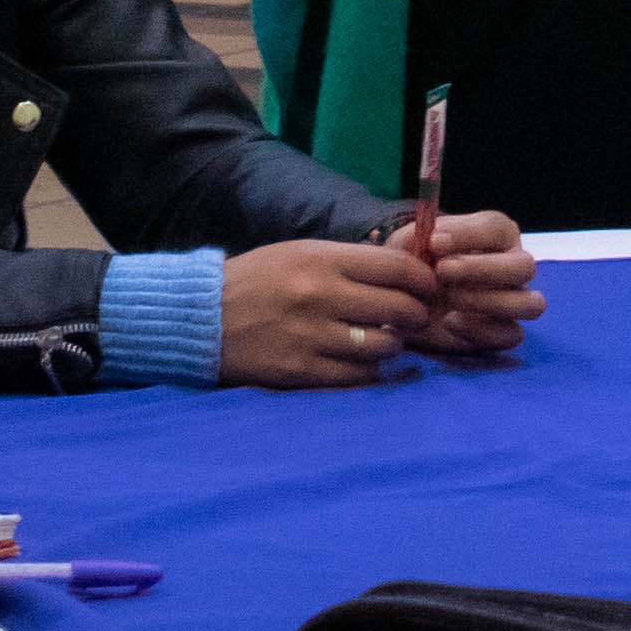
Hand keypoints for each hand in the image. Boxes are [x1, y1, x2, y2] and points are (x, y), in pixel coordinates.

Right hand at [215, 237, 441, 388]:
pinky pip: (357, 377)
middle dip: (417, 316)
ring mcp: (311, 336)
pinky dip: (369, 372)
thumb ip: (348, 262)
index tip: (429, 288)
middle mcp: (321, 295)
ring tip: (388, 342)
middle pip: (398, 309)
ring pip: (383, 346)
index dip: (423, 280)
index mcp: (322, 258)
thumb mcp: (300, 253)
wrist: (201, 316)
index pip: (395, 267)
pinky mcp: (300, 371)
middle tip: (415, 320)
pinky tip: (365, 365)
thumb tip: (401, 272)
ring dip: (394, 346)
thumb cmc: (257, 280)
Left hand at [401, 209, 543, 359]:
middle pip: (524, 266)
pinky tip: (450, 323)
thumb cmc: (417, 269)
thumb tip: (428, 236)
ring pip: (531, 303)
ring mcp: (514, 302)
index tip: (434, 242)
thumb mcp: (406, 248)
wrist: (408, 310)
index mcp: (496, 236)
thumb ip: (414, 238)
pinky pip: (512, 335)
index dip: (469, 234)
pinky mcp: (505, 333)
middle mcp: (513, 267)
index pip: (498, 227)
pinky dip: (481, 331)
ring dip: (490, 300)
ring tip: (450, 298)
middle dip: (483, 268)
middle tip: (442, 271)